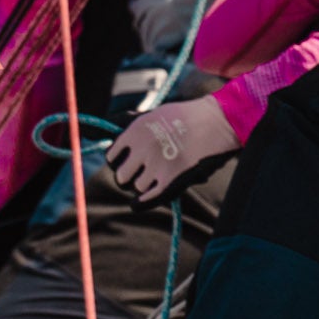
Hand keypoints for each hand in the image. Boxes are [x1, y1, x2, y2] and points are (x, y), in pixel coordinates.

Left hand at [106, 96, 239, 205]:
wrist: (218, 122)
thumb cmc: (188, 117)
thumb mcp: (153, 114)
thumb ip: (129, 125)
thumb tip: (99, 130)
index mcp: (134, 131)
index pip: (111, 156)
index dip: (118, 162)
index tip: (126, 163)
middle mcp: (142, 149)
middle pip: (121, 175)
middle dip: (128, 176)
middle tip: (139, 174)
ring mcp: (156, 165)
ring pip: (137, 187)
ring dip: (144, 186)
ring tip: (157, 179)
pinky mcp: (172, 180)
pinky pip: (149, 198)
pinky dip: (141, 203)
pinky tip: (137, 204)